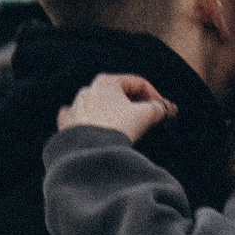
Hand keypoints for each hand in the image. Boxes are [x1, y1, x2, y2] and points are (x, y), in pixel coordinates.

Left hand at [55, 72, 174, 143]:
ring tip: (126, 128)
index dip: (155, 96)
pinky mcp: (67, 125)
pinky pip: (80, 120)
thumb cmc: (117, 128)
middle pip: (118, 94)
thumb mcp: (145, 115)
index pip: (137, 83)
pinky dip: (90, 123)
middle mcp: (88, 90)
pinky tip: (95, 130)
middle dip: (135, 106)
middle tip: (149, 119)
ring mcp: (75, 108)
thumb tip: (167, 109)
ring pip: (99, 106)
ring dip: (114, 114)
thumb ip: (159, 108)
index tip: (163, 111)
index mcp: (106, 81)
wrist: (91, 153)